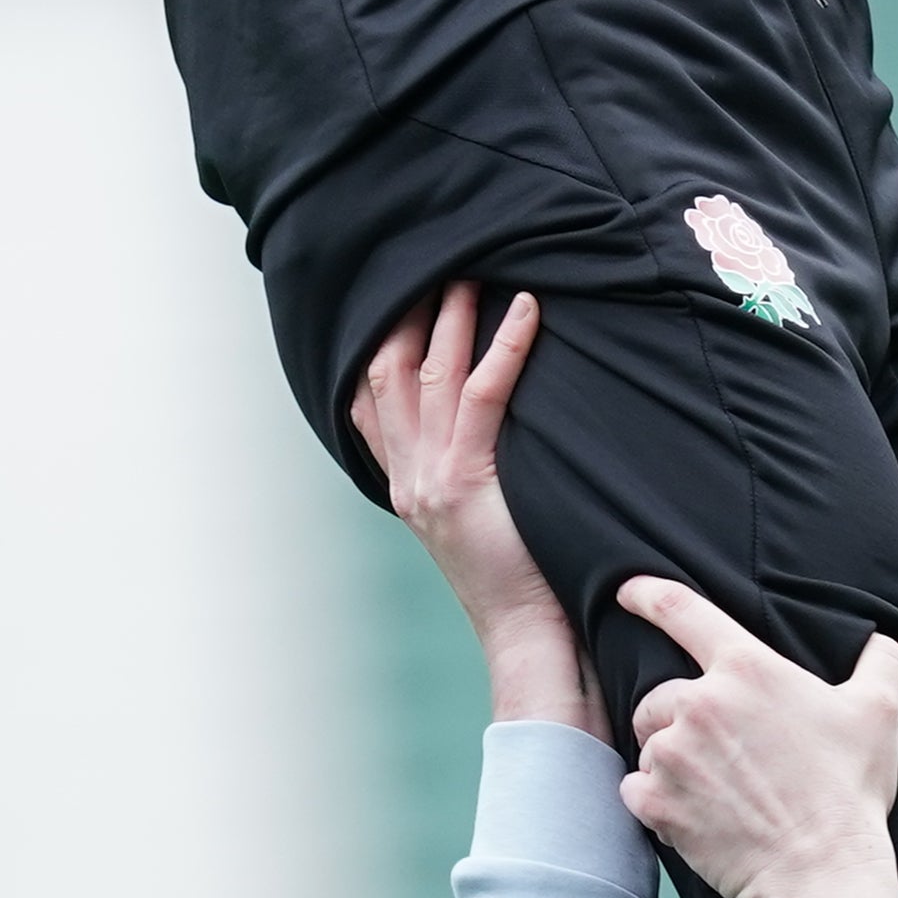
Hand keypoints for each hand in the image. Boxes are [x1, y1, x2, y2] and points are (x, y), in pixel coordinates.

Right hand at [354, 284, 601, 732]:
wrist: (527, 639)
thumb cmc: (524, 575)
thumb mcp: (478, 517)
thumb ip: (466, 469)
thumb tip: (489, 418)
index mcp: (404, 484)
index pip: (369, 398)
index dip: (374, 339)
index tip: (388, 292)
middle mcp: (407, 477)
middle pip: (389, 371)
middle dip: (404, 311)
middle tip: (432, 258)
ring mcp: (430, 479)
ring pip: (430, 373)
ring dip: (451, 314)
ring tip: (474, 268)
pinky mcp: (466, 482)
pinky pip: (481, 396)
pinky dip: (504, 346)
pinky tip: (527, 311)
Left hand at [616, 577, 897, 897]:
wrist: (822, 872)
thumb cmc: (848, 791)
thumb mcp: (877, 713)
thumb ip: (878, 663)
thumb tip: (882, 641)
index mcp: (746, 668)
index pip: (680, 610)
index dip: (646, 593)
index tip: (626, 590)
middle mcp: (700, 703)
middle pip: (662, 693)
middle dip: (679, 716)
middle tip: (720, 752)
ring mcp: (674, 754)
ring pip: (649, 742)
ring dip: (670, 759)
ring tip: (712, 788)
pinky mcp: (657, 802)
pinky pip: (636, 789)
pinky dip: (655, 800)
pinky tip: (692, 815)